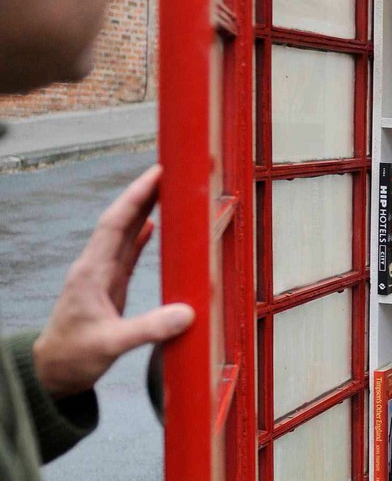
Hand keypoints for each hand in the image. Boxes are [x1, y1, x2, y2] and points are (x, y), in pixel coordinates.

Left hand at [33, 165, 194, 399]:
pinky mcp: (109, 287)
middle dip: (143, 194)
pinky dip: (141, 235)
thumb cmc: (73, 357)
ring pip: (124, 233)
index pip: (115, 224)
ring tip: (166, 190)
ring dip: (144, 210)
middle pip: (121, 221)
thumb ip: (147, 328)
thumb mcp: (110, 345)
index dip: (136, 197)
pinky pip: (127, 252)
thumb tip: (186, 313)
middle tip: (169, 171)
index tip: (157, 174)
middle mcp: (95, 267)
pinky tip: (152, 225)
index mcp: (91, 273)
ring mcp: (101, 276)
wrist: (52, 373)